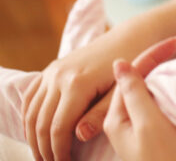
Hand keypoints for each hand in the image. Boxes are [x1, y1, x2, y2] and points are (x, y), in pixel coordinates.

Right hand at [22, 36, 175, 160]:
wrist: (131, 37)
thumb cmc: (133, 67)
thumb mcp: (121, 92)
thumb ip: (101, 114)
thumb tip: (79, 136)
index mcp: (77, 83)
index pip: (58, 128)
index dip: (59, 151)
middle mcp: (59, 76)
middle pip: (40, 122)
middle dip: (44, 148)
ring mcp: (53, 71)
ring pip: (32, 111)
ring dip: (33, 136)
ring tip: (43, 155)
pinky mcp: (52, 68)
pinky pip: (32, 96)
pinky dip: (30, 116)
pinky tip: (35, 132)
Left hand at [104, 60, 175, 160]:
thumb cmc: (166, 158)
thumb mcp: (149, 123)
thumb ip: (134, 93)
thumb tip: (118, 63)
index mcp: (116, 118)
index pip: (129, 76)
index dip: (151, 56)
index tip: (174, 41)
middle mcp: (123, 123)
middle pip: (137, 83)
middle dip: (155, 63)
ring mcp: (137, 131)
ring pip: (148, 94)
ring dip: (162, 78)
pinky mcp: (152, 137)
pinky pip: (156, 106)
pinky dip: (166, 93)